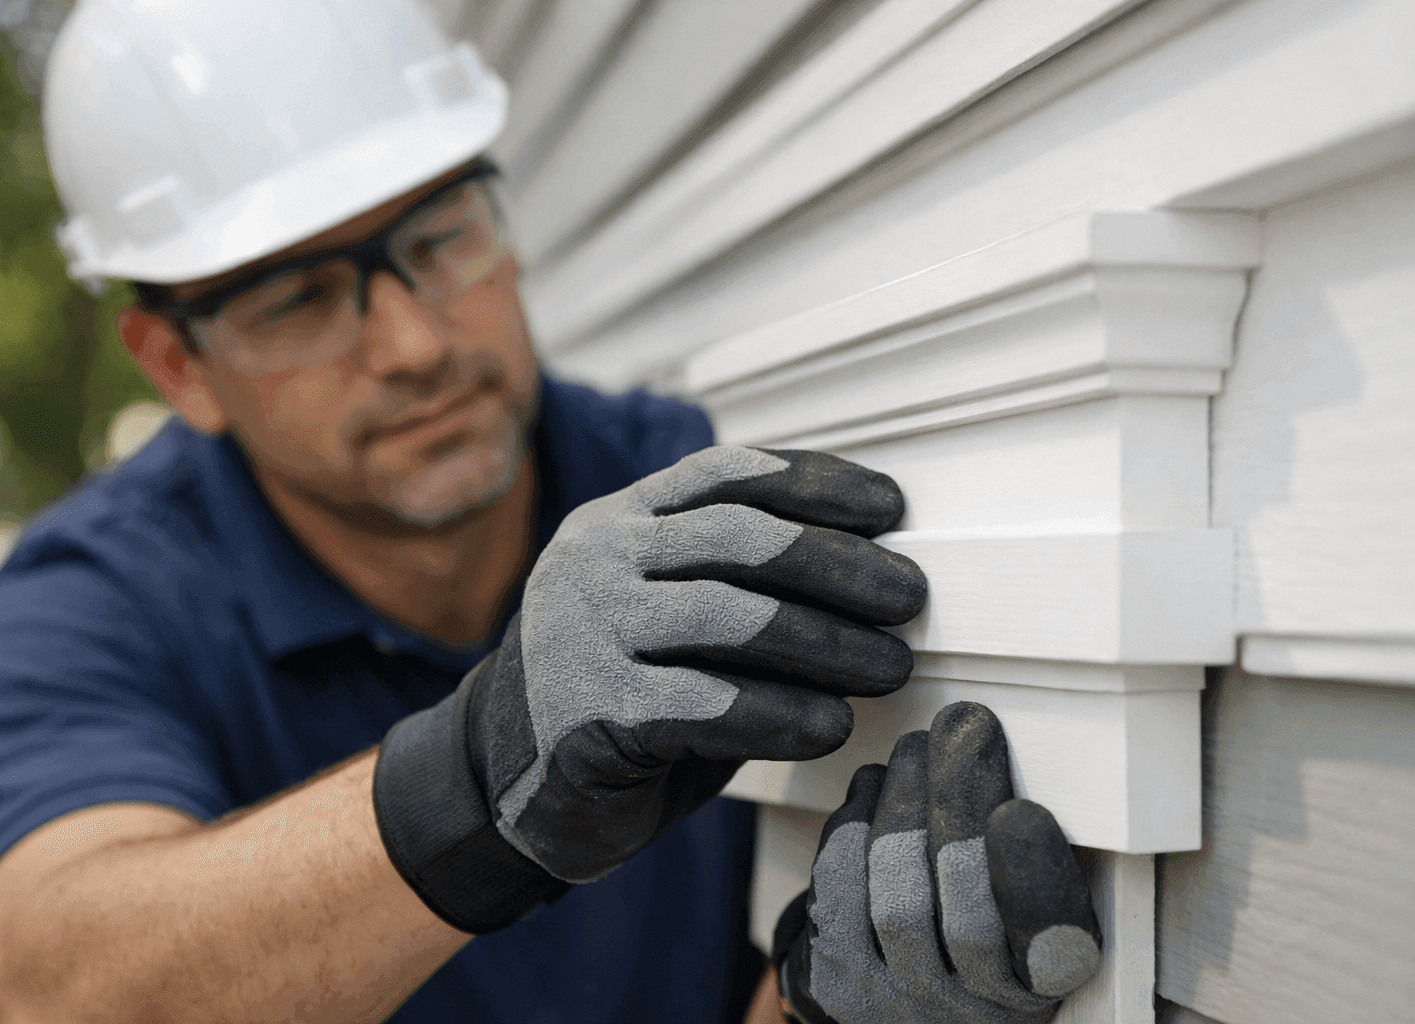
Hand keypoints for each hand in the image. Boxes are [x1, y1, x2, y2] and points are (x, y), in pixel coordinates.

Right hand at [372, 446, 928, 932]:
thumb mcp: (661, 606)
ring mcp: (586, 634)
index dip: (818, 484)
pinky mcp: (592, 715)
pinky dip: (784, 714)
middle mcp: (596, 562)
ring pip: (732, 618)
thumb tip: (868, 568)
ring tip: (890, 665)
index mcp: (617, 521)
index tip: (892, 508)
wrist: (504, 774)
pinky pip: (711, 706)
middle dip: (841, 563)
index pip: (728, 474)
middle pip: (740, 539)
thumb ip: (733, 579)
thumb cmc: (617, 685)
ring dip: (829, 643)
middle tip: (910, 596)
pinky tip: (829, 724)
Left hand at [773, 703, 1100, 1023]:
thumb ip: (1037, 854)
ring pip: (897, 893)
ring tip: (919, 746)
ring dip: (906, 799)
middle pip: (965, 908)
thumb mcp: (1034, 903)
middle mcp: (975, 1010)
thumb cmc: (985, 925)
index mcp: (1043, 985)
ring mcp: (901, 998)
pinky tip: (876, 786)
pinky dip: (856, 821)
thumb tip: (1001, 760)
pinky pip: (840, 885)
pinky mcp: (840, 975)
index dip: (1031, 881)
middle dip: (961, 799)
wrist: (908, 996)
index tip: (1018, 812)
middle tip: (965, 725)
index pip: (1050, 947)